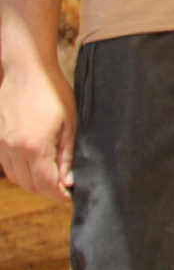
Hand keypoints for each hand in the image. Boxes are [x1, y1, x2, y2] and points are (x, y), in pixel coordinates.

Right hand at [0, 52, 75, 202]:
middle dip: (48, 191)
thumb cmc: (53, 92)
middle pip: (29, 186)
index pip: (46, 185)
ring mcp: (1, 145)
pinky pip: (7, 166)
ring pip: (16, 178)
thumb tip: (69, 181)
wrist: (26, 71)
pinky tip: (35, 164)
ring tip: (52, 177)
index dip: (60, 196)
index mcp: (34, 147)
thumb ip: (68, 154)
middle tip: (65, 187)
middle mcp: (13, 149)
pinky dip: (20, 171)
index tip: (71, 198)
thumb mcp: (70, 122)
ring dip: (33, 183)